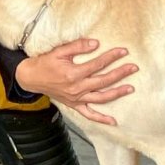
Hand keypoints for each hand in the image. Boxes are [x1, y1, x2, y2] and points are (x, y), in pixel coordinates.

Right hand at [16, 38, 136, 125]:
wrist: (31, 77)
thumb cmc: (45, 63)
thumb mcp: (59, 51)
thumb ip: (78, 47)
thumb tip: (96, 43)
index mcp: (73, 74)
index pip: (97, 64)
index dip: (112, 57)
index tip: (124, 51)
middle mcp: (76, 88)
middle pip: (103, 81)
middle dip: (120, 74)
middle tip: (134, 68)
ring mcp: (76, 99)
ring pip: (101, 98)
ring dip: (117, 93)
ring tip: (130, 88)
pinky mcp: (74, 105)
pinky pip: (89, 114)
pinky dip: (101, 119)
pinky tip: (113, 121)